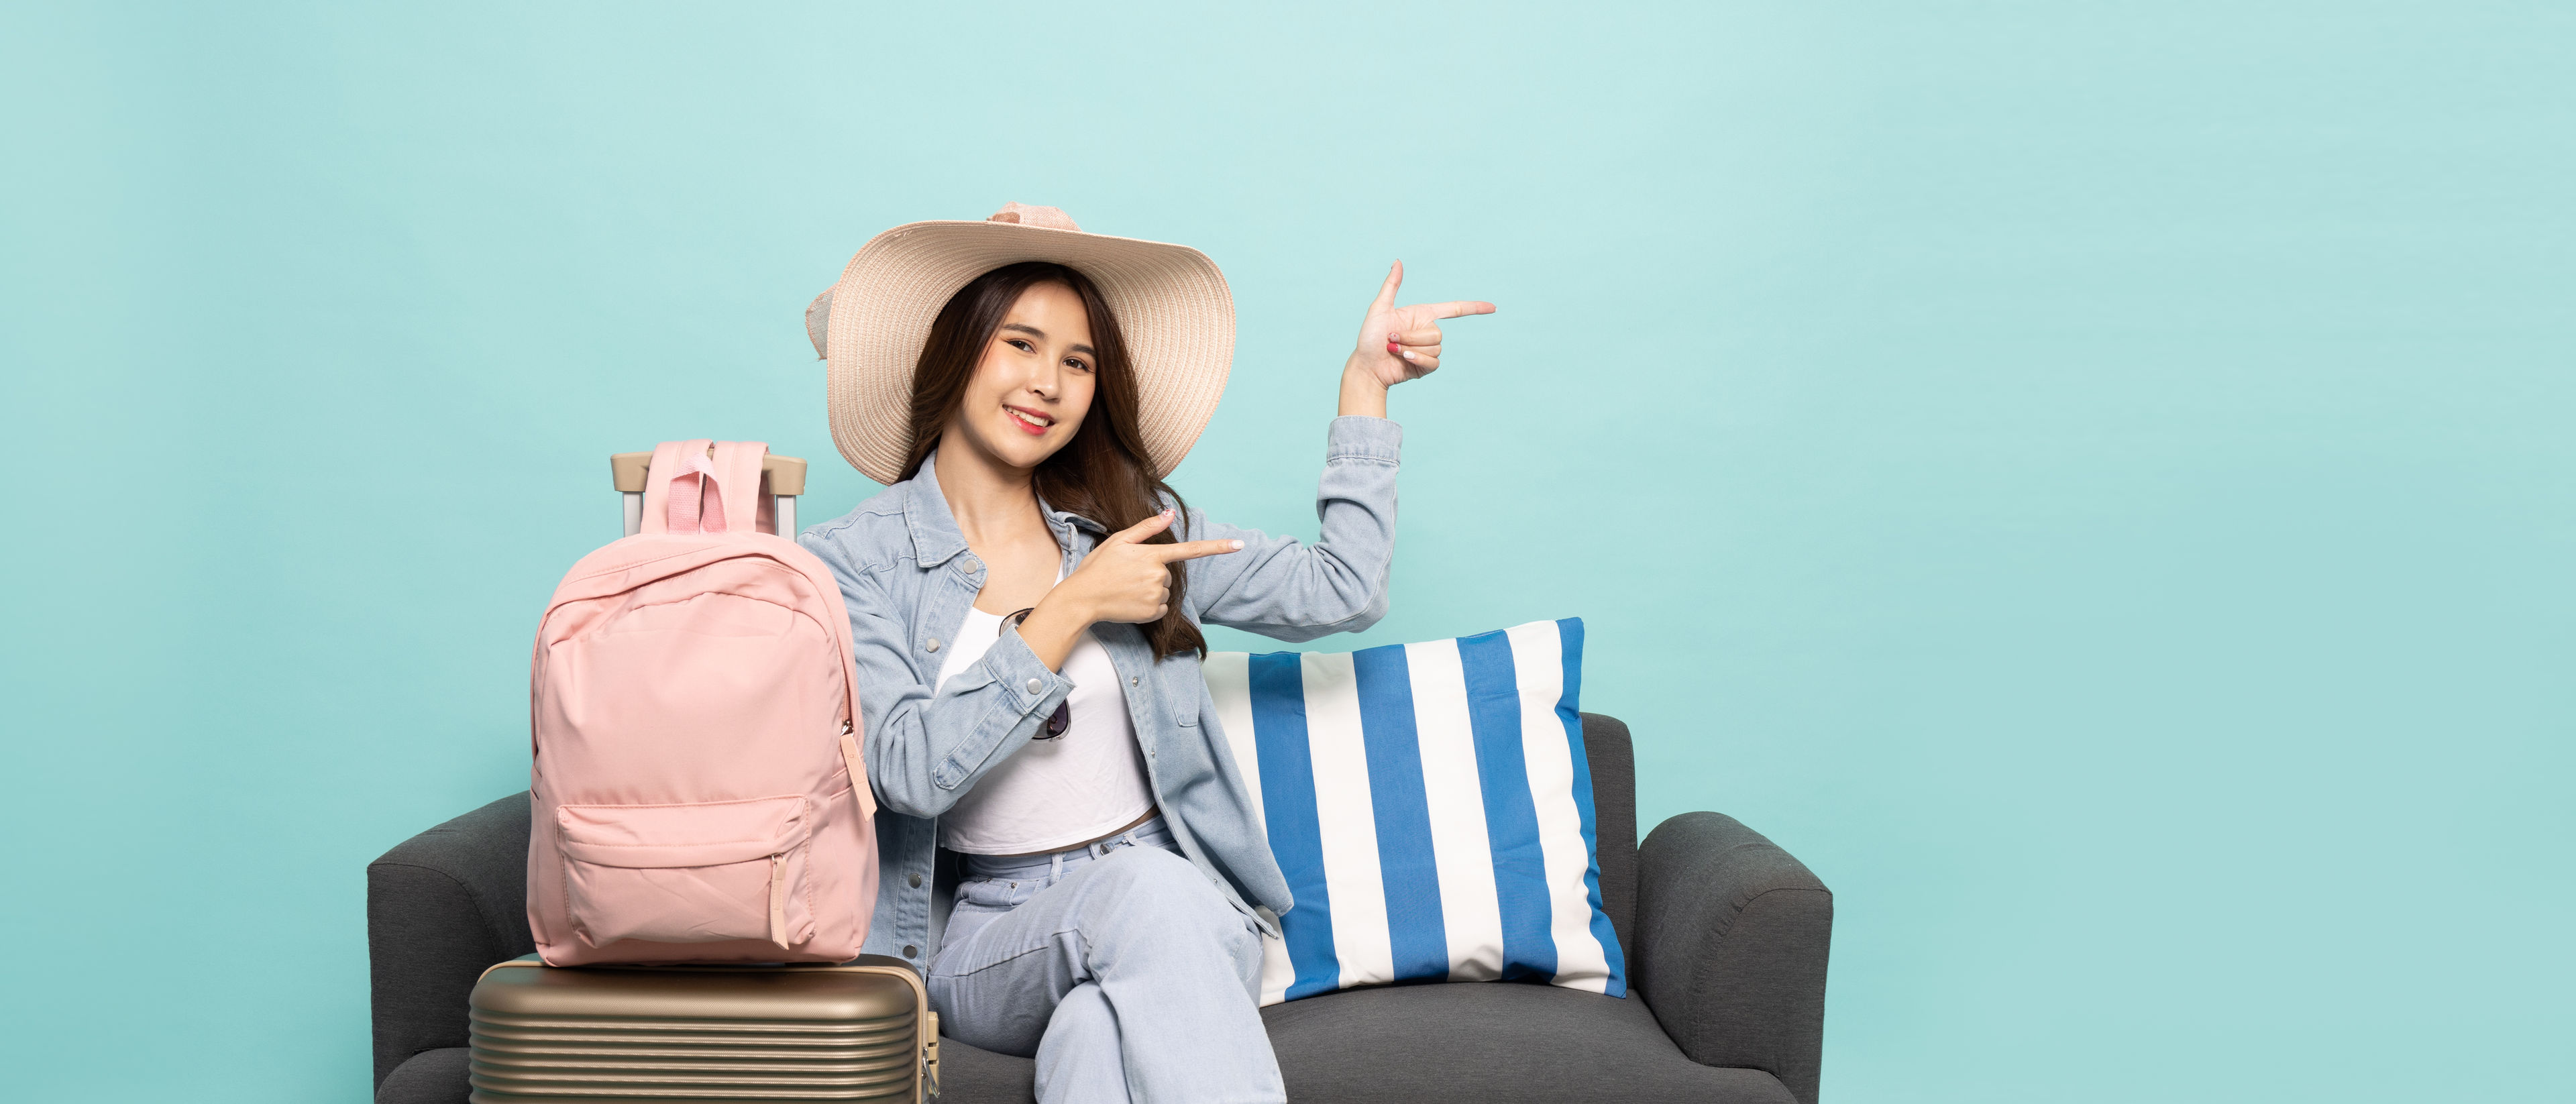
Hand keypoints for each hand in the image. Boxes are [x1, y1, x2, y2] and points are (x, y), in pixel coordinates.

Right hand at [1017, 510, 1241, 668]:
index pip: (1191, 549)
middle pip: (1169, 573)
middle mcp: (1158, 575)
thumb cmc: (1098, 567)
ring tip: (1127, 589)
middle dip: (1153, 574)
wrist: (1083, 598)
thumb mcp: (1119, 542)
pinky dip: (1149, 605)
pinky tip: (1130, 602)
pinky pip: (1161, 607)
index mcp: (1152, 555)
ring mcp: (1157, 595)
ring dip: (1151, 590)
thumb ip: (1146, 529)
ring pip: (1165, 590)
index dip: (1218, 547)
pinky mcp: (1153, 612)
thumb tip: (1169, 513)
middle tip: (1127, 575)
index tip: (1239, 545)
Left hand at [1347, 260, 1495, 387]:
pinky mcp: (1426, 366)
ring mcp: (1428, 350)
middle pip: (1437, 332)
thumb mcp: (1379, 308)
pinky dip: (1416, 360)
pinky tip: (1402, 359)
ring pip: (1435, 347)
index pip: (1454, 309)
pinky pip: (1433, 361)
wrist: (1366, 367)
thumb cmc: (1369, 337)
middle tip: (1391, 339)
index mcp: (1421, 315)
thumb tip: (1398, 261)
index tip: (1493, 307)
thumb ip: (1392, 285)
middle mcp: (1427, 331)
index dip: (1474, 307)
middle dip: (1412, 337)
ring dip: (1411, 348)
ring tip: (1393, 350)